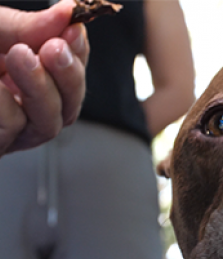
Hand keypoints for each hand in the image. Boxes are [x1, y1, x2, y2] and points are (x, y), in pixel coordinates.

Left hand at [0, 0, 88, 153]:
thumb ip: (25, 27)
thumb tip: (68, 11)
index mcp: (31, 79)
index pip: (71, 73)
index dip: (79, 54)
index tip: (75, 29)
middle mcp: (29, 108)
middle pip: (70, 105)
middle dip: (70, 77)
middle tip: (57, 49)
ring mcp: (16, 132)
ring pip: (51, 124)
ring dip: (42, 91)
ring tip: (21, 57)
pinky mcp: (0, 145)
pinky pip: (15, 128)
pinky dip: (5, 105)